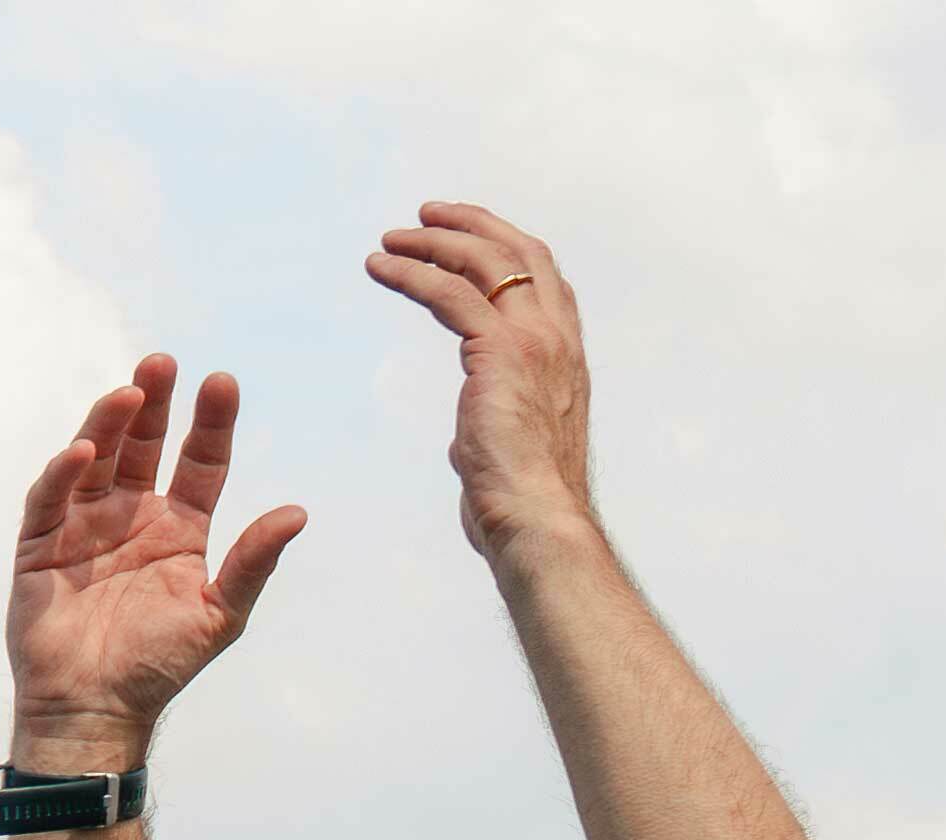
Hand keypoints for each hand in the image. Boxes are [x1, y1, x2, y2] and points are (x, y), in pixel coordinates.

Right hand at [1, 353, 306, 768]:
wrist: (94, 710)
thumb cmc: (158, 668)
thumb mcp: (220, 613)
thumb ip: (252, 562)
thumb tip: (296, 512)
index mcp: (178, 530)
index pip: (199, 462)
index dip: (210, 424)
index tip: (222, 385)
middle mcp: (130, 520)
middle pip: (143, 447)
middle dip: (153, 404)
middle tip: (163, 363)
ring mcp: (83, 530)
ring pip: (96, 461)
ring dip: (109, 424)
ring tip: (128, 392)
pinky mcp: (40, 549)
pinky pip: (49, 500)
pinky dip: (63, 473)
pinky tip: (84, 452)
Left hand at [363, 204, 595, 570]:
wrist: (538, 518)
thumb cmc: (520, 500)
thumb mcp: (511, 444)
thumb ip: (495, 420)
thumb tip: (472, 428)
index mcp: (565, 355)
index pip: (543, 281)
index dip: (507, 249)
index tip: (470, 237)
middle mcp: (557, 337)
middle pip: (521, 254)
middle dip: (474, 226)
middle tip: (427, 215)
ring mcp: (534, 340)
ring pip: (485, 262)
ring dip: (436, 242)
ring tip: (393, 236)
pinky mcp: (499, 352)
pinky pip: (450, 293)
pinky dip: (413, 272)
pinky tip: (380, 266)